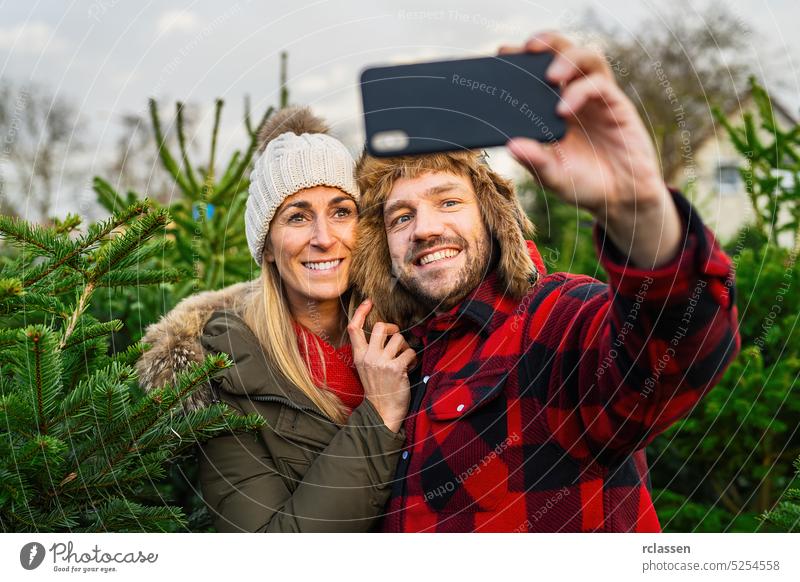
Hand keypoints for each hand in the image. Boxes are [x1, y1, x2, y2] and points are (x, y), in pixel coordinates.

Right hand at [347, 298, 416, 432]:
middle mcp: (368, 357)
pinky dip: (413, 359)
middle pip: (380, 327)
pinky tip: (410, 367)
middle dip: (392, 328)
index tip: (368, 302)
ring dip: (405, 347)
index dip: (360, 312)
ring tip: (404, 359)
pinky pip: (410, 352)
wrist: (382, 412)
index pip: (354, 329)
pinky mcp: (396, 369)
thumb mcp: (365, 368)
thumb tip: (384, 332)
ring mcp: (381, 363)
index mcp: (358, 356)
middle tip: (396, 336)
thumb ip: (370, 351)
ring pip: (399, 338)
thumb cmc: (377, 388)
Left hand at [499, 31, 669, 223]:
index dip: (522, 58)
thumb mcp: (552, 175)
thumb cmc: (583, 183)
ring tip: (550, 77)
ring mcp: (597, 98)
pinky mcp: (616, 105)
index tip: (502, 53)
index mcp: (553, 106)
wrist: (620, 197)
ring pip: (586, 57)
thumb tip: (511, 146)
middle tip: (527, 48)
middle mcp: (575, 96)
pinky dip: (580, 92)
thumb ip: (534, 160)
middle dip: (546, 43)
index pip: (538, 70)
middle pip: (562, 52)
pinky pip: (600, 85)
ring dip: (566, 59)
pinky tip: (564, 110)